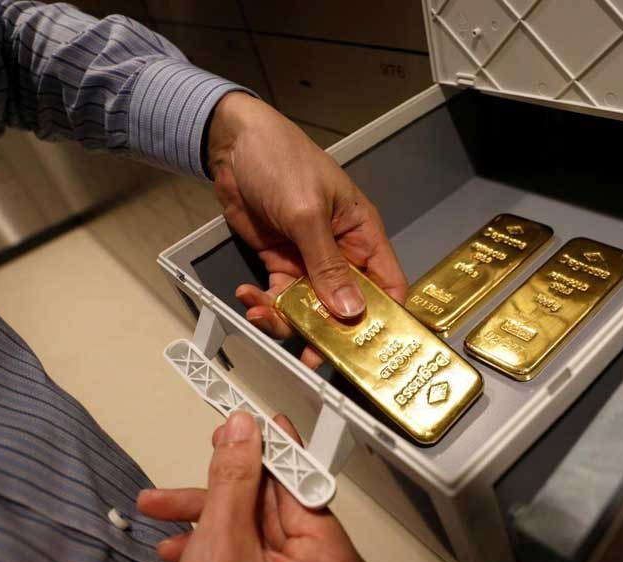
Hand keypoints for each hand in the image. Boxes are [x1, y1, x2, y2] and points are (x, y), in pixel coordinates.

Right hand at [137, 412, 376, 561]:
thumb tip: (243, 433)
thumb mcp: (221, 551)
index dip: (273, 447)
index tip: (254, 417)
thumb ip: (233, 483)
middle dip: (225, 486)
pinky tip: (177, 547)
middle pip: (275, 508)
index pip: (303, 486)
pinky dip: (213, 551)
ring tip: (164, 507)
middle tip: (205, 454)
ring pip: (254, 534)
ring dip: (206, 520)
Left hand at [207, 92, 406, 366]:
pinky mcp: (281, 264)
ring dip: (289, 321)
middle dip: (331, 332)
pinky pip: (280, 297)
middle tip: (313, 356)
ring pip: (311, 309)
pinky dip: (266, 305)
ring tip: (264, 317)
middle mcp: (342, 255)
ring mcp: (310, 262)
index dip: (386, 319)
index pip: (388, 286)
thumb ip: (327, 265)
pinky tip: (249, 297)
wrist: (234, 145)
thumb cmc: (283, 162)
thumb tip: (349, 311)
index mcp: (363, 236)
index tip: (374, 350)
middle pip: (348, 307)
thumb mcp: (308, 213)